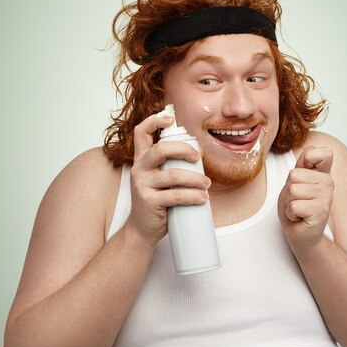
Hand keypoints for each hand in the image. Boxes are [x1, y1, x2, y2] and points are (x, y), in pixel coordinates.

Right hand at [125, 114, 210, 243]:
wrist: (142, 229)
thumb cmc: (156, 200)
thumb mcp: (158, 178)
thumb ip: (169, 164)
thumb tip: (197, 152)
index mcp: (142, 159)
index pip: (141, 132)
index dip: (154, 120)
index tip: (170, 118)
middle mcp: (139, 169)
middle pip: (160, 149)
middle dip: (183, 149)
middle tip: (198, 157)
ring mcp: (142, 185)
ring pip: (173, 175)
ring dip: (196, 179)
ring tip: (206, 184)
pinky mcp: (149, 201)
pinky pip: (176, 196)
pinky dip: (193, 196)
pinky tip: (202, 198)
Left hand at [278, 146, 334, 255]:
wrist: (301, 234)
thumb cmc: (297, 207)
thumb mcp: (296, 181)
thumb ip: (303, 164)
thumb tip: (310, 147)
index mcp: (323, 173)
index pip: (318, 152)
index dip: (306, 160)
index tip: (304, 177)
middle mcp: (329, 182)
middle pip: (294, 174)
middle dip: (288, 190)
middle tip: (297, 201)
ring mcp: (326, 197)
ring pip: (293, 190)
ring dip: (290, 202)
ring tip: (299, 209)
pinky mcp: (321, 211)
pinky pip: (294, 205)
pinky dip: (291, 214)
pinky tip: (300, 218)